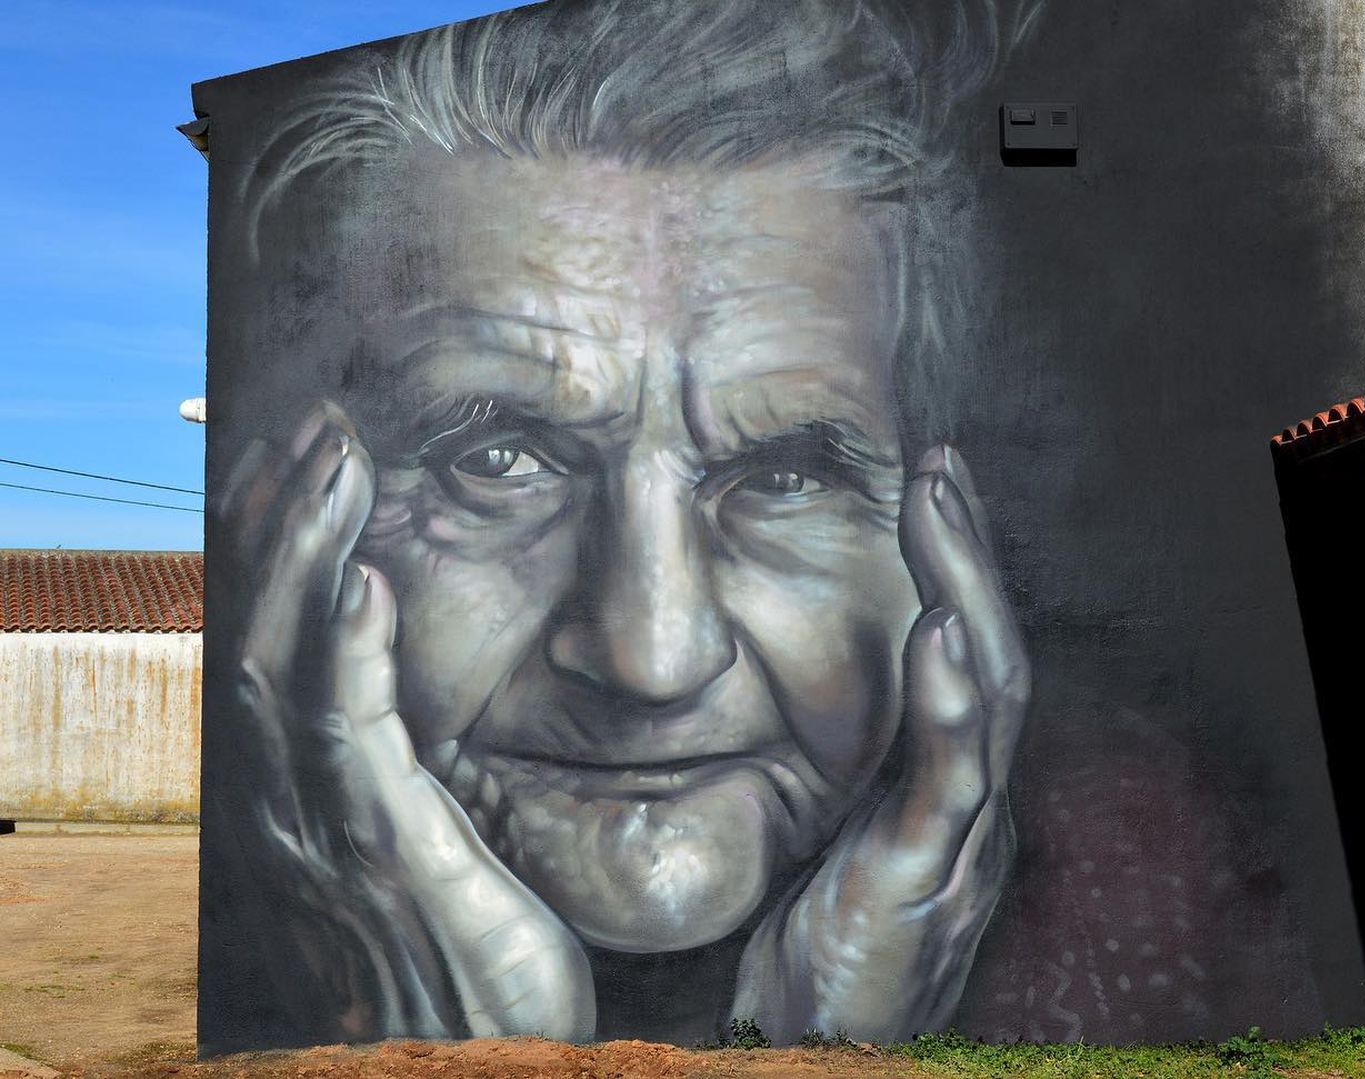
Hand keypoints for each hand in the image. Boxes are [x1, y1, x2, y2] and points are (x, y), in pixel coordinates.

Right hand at [217, 401, 594, 1042]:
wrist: (465, 1071)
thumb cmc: (466, 966)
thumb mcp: (429, 850)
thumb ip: (406, 763)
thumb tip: (410, 678)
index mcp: (303, 793)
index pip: (268, 642)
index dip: (277, 546)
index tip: (311, 465)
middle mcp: (288, 804)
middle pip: (257, 631)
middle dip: (284, 521)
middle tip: (320, 428)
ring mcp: (325, 831)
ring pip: (284, 666)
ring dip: (307, 555)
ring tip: (336, 461)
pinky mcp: (386, 857)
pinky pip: (348, 740)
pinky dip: (348, 654)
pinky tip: (365, 582)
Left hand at [732, 445, 1029, 1043]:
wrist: (822, 1058)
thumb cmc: (821, 955)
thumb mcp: (840, 839)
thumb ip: (855, 769)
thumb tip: (823, 689)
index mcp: (950, 789)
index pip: (969, 656)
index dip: (958, 569)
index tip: (933, 486)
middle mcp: (974, 805)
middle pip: (995, 652)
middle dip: (970, 552)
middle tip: (942, 464)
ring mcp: (961, 840)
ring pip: (992, 695)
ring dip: (966, 589)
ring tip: (941, 504)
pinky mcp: (927, 879)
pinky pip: (951, 779)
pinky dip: (954, 699)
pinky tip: (940, 631)